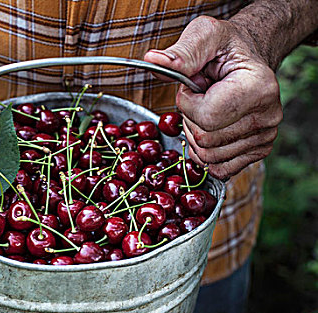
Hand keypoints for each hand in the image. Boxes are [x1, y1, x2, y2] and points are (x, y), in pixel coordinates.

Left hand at [144, 15, 281, 179]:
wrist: (246, 58)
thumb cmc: (224, 47)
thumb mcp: (203, 36)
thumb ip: (181, 53)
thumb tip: (152, 60)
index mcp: (259, 87)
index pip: (206, 118)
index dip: (186, 104)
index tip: (191, 86)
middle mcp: (268, 115)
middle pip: (206, 140)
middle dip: (189, 120)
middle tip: (198, 97)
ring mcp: (265, 136)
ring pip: (209, 157)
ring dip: (195, 136)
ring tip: (205, 109)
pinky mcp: (258, 150)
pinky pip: (220, 168)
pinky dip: (205, 154)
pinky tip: (208, 131)